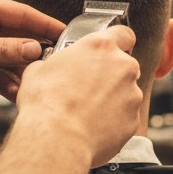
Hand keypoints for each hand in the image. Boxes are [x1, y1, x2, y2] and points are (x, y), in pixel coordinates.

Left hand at [0, 0, 65, 104]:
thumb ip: (2, 50)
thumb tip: (36, 49)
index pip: (21, 13)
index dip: (45, 25)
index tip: (68, 34)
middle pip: (19, 36)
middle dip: (37, 52)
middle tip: (60, 65)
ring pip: (11, 58)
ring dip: (24, 72)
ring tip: (42, 84)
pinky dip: (9, 84)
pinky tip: (21, 95)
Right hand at [15, 24, 142, 166]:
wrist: (57, 139)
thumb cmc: (45, 103)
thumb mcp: (38, 71)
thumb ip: (54, 62)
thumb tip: (49, 68)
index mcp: (100, 46)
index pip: (123, 34)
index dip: (118, 42)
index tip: (111, 51)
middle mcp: (123, 66)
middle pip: (125, 65)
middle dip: (111, 75)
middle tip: (89, 87)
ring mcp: (132, 93)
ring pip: (127, 92)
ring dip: (113, 98)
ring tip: (88, 111)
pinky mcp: (134, 119)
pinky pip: (126, 116)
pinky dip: (114, 120)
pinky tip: (93, 126)